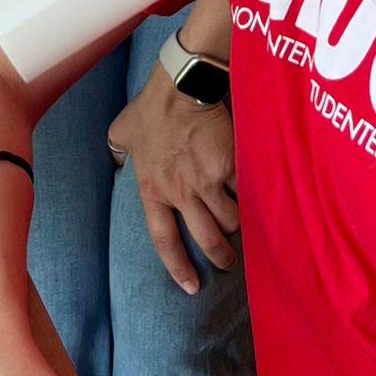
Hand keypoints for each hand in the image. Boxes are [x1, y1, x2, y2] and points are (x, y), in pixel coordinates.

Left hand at [107, 65, 237, 292]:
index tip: (192, 287)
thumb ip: (120, 153)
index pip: (164, 241)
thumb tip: (116, 160)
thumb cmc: (149, 110)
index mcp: (152, 191)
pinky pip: (247, 192)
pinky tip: (259, 199)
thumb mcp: (122, 135)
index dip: (178, 268)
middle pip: (207, 238)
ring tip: (244, 222)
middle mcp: (180, 193)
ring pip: (232, 219)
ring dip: (238, 223)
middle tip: (229, 260)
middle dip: (221, 256)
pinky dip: (254, 197)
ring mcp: (207, 181)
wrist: (180, 88)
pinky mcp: (230, 166)